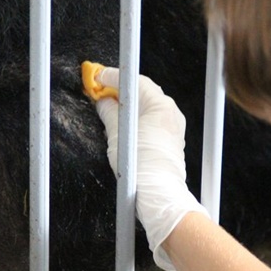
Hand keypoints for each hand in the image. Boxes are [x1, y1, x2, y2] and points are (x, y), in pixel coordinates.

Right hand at [82, 62, 208, 270]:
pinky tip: (123, 125)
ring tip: (108, 109)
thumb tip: (102, 101)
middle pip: (142, 92)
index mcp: (160, 105)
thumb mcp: (116, 134)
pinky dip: (137, 118)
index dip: (112, 77)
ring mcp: (173, 126)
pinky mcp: (171, 140)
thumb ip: (108, 111)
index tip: (97, 77)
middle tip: (100, 91)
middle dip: (119, 90)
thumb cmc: (140, 166)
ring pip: (147, 106)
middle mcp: (170, 112)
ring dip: (128, 105)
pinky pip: (152, 120)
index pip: (133, 81)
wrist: (157, 193)